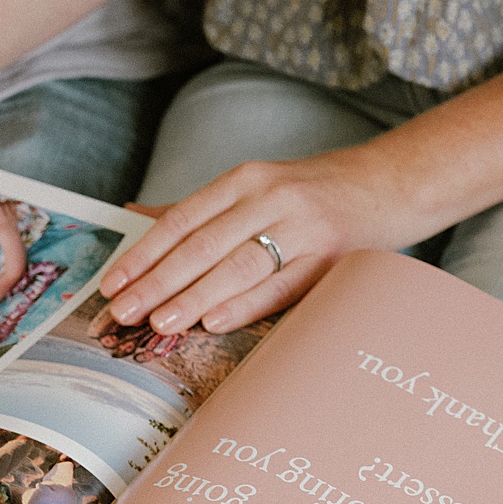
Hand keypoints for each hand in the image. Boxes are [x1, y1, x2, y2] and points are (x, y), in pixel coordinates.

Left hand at [101, 146, 413, 335]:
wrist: (391, 185)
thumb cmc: (316, 195)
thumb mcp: (258, 187)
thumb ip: (203, 208)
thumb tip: (137, 219)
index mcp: (247, 179)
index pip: (183, 220)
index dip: (144, 253)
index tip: (112, 283)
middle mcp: (272, 198)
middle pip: (202, 245)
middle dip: (156, 282)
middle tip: (121, 313)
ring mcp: (303, 228)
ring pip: (236, 266)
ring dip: (193, 297)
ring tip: (159, 324)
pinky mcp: (331, 258)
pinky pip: (280, 287)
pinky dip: (244, 305)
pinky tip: (214, 321)